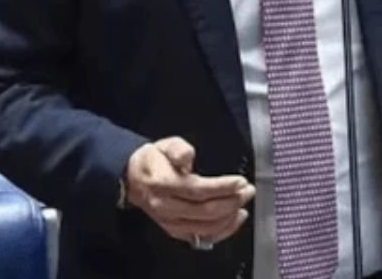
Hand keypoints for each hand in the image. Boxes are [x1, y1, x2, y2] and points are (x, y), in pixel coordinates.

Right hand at [124, 137, 254, 246]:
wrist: (133, 179)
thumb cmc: (154, 160)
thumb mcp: (165, 145)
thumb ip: (178, 149)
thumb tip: (189, 157)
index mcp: (163, 184)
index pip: (197, 190)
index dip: (222, 187)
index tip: (240, 181)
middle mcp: (165, 207)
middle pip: (205, 211)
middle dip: (231, 202)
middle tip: (248, 191)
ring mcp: (170, 222)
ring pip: (206, 227)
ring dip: (229, 217)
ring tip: (243, 203)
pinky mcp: (174, 232)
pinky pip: (202, 237)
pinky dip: (222, 231)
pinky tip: (234, 219)